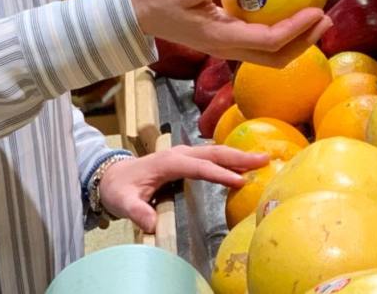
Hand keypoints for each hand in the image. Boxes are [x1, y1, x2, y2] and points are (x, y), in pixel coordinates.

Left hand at [98, 144, 267, 232]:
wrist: (112, 176)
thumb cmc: (119, 189)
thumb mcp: (123, 202)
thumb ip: (137, 211)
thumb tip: (151, 223)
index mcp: (166, 162)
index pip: (197, 167)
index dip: (219, 174)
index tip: (240, 181)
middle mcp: (177, 154)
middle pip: (211, 153)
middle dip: (237, 156)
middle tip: (263, 158)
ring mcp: (182, 154)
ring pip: (214, 152)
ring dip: (236, 155)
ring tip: (261, 159)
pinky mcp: (186, 160)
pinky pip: (211, 157)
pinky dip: (228, 159)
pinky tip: (243, 165)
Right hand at [129, 0, 330, 66]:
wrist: (130, 9)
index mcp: (221, 39)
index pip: (270, 42)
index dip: (298, 30)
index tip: (318, 12)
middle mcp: (225, 47)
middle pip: (275, 57)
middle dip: (305, 42)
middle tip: (326, 19)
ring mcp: (221, 43)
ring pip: (266, 51)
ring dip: (293, 37)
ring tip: (312, 15)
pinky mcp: (218, 34)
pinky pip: (254, 36)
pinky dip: (274, 26)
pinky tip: (279, 4)